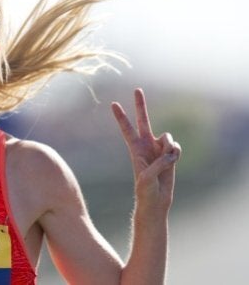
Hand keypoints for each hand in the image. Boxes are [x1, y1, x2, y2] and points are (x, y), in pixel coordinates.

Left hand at [111, 89, 181, 212]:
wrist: (156, 200)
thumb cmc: (146, 190)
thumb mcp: (148, 177)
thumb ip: (159, 162)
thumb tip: (171, 151)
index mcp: (135, 149)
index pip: (126, 129)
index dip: (121, 117)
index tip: (113, 104)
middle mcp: (146, 145)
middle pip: (143, 120)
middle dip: (140, 105)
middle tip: (137, 89)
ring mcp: (158, 149)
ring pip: (167, 137)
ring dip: (169, 147)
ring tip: (165, 161)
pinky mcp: (170, 155)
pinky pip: (176, 147)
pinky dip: (176, 153)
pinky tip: (173, 161)